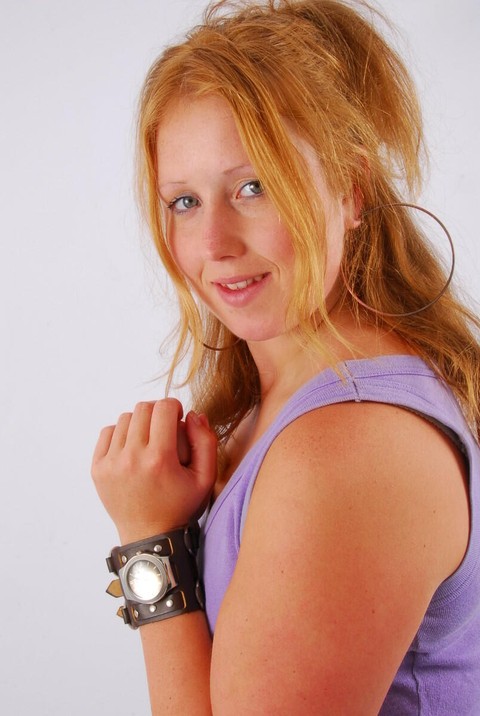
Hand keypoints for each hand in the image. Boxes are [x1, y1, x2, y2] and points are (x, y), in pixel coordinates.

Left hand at [91, 398, 216, 542]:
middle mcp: (132, 458)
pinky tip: (132, 448)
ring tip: (148, 440)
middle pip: (143, 409)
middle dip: (157, 412)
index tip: (178, 420)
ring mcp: (111, 463)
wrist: (149, 536)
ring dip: (139, 423)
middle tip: (164, 428)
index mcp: (159, 459)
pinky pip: (108, 432)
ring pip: (125, 418)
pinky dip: (121, 434)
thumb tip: (193, 415)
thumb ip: (205, 442)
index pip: (163, 408)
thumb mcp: (206, 478)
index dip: (175, 407)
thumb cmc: (180, 506)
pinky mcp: (98, 468)